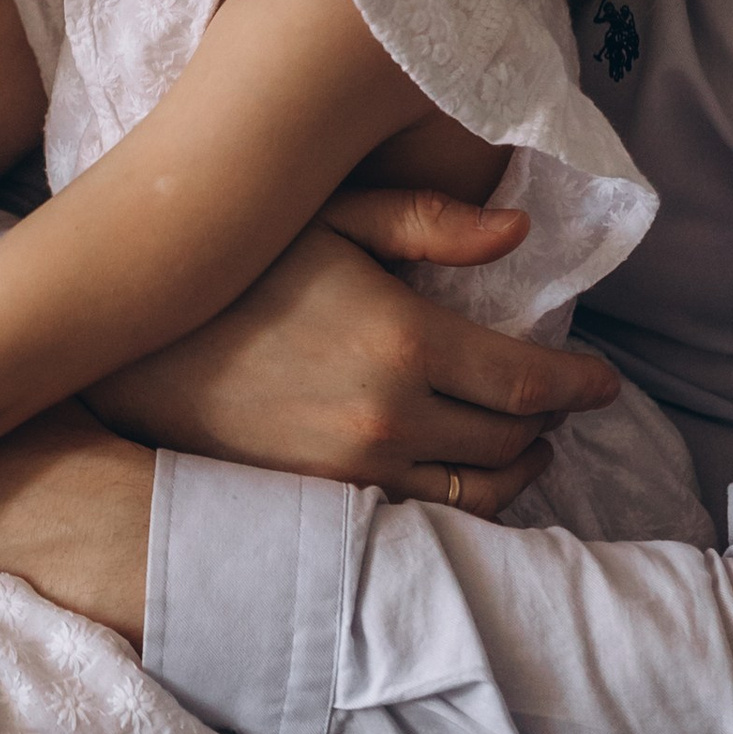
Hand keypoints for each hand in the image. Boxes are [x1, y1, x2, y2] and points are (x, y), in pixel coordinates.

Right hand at [82, 185, 618, 516]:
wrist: (129, 356)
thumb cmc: (232, 272)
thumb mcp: (326, 217)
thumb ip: (427, 221)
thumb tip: (516, 234)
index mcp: (405, 340)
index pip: (531, 383)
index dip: (581, 385)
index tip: (603, 380)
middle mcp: (391, 418)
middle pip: (513, 442)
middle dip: (550, 425)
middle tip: (559, 405)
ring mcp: (356, 472)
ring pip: (476, 494)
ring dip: (516, 473)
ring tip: (524, 446)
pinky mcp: (323, 504)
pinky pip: (420, 516)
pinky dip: (460, 502)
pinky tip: (461, 474)